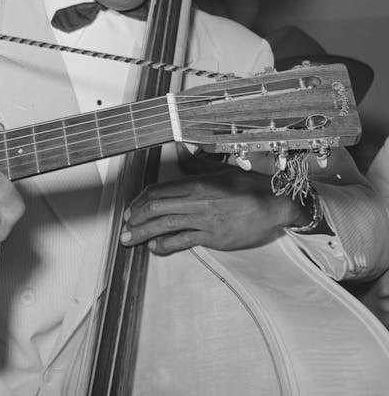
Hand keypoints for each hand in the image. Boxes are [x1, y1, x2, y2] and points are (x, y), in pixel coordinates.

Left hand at [119, 167, 308, 253]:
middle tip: (124, 226)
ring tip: (129, 240)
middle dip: (135, 217)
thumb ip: (197, 165)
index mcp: (196, 183)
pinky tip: (155, 248)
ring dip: (142, 233)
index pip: (158, 191)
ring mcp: (204, 219)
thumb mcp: (221, 170)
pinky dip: (165, 245)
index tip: (131, 208)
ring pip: (164, 225)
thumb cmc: (251, 186)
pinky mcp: (213, 237)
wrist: (278, 204)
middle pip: (155, 207)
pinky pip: (183, 241)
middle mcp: (196, 200)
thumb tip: (181, 154)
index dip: (139, 200)